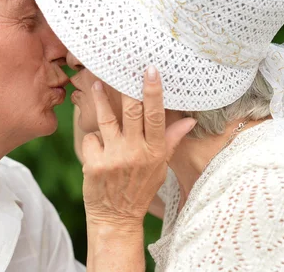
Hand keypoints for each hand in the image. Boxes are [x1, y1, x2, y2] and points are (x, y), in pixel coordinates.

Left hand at [82, 66, 195, 228]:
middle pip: (132, 112)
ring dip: (100, 99)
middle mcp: (137, 152)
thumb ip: (171, 141)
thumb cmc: (140, 189)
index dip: (154, 92)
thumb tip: (191, 120)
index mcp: (155, 151)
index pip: (157, 116)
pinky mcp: (95, 164)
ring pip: (107, 119)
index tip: (150, 70)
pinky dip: (94, 140)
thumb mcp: (161, 167)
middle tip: (119, 66)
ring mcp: (115, 158)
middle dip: (126, 87)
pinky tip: (98, 148)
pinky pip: (92, 138)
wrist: (116, 217)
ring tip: (96, 84)